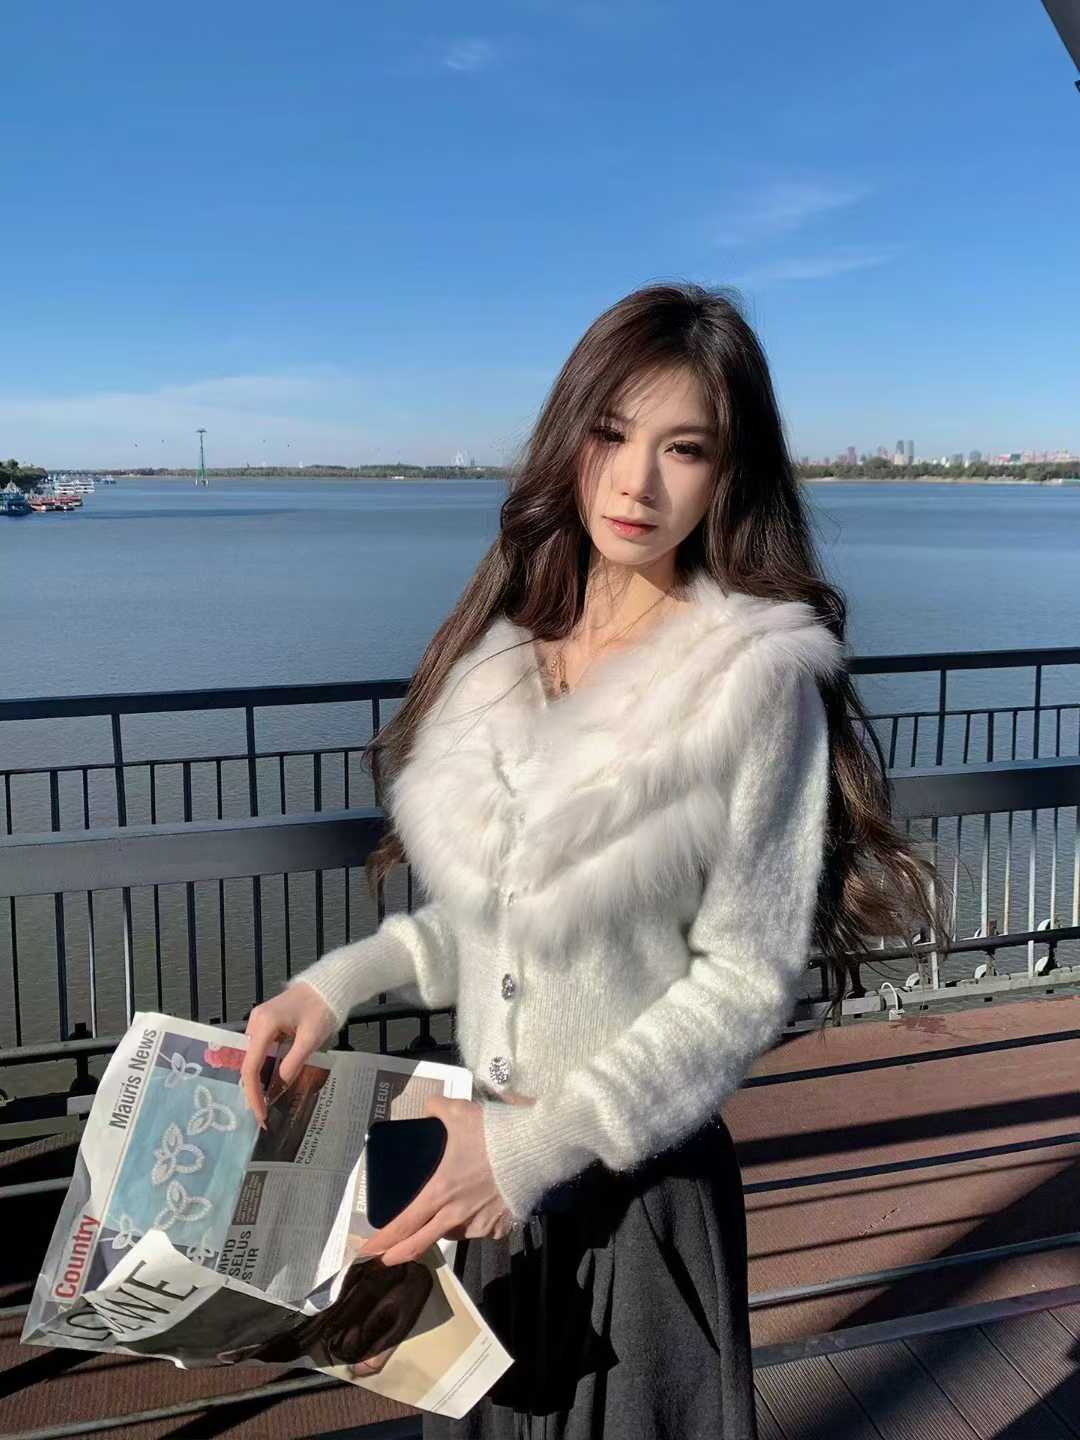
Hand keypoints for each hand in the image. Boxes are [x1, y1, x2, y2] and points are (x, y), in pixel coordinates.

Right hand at [241, 983, 337, 1126]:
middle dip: (253, 1090)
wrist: (327, 986)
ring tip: (264, 1104)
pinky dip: (263, 1069)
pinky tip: (268, 1083)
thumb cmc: (322, 1008)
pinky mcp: (266, 1024)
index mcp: (264, 1024)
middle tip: (263, 1115)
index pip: (251, 1066)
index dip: (253, 1093)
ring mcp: (258, 1022)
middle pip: (247, 1063)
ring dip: (257, 1081)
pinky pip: (259, 1051)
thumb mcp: (311, 1038)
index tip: (260, 1114)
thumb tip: (279, 1084)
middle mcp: (255, 1022)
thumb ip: (294, 1061)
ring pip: (252, 1058)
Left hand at [357, 1094, 518, 1265]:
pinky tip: (480, 1207)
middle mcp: (456, 1215)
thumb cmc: (493, 1132)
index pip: (403, 1224)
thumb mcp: (458, 1112)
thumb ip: (437, 1109)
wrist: (535, 1147)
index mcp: (439, 1191)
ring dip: (444, 1227)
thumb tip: (428, 1107)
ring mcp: (480, 1224)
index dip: (382, 1241)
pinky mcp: (501, 1226)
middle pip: (420, 1244)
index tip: (367, 1252)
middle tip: (386, 1259)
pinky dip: (477, 1223)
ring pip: (453, 1233)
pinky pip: (482, 1230)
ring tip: (447, 1211)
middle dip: (398, 1254)